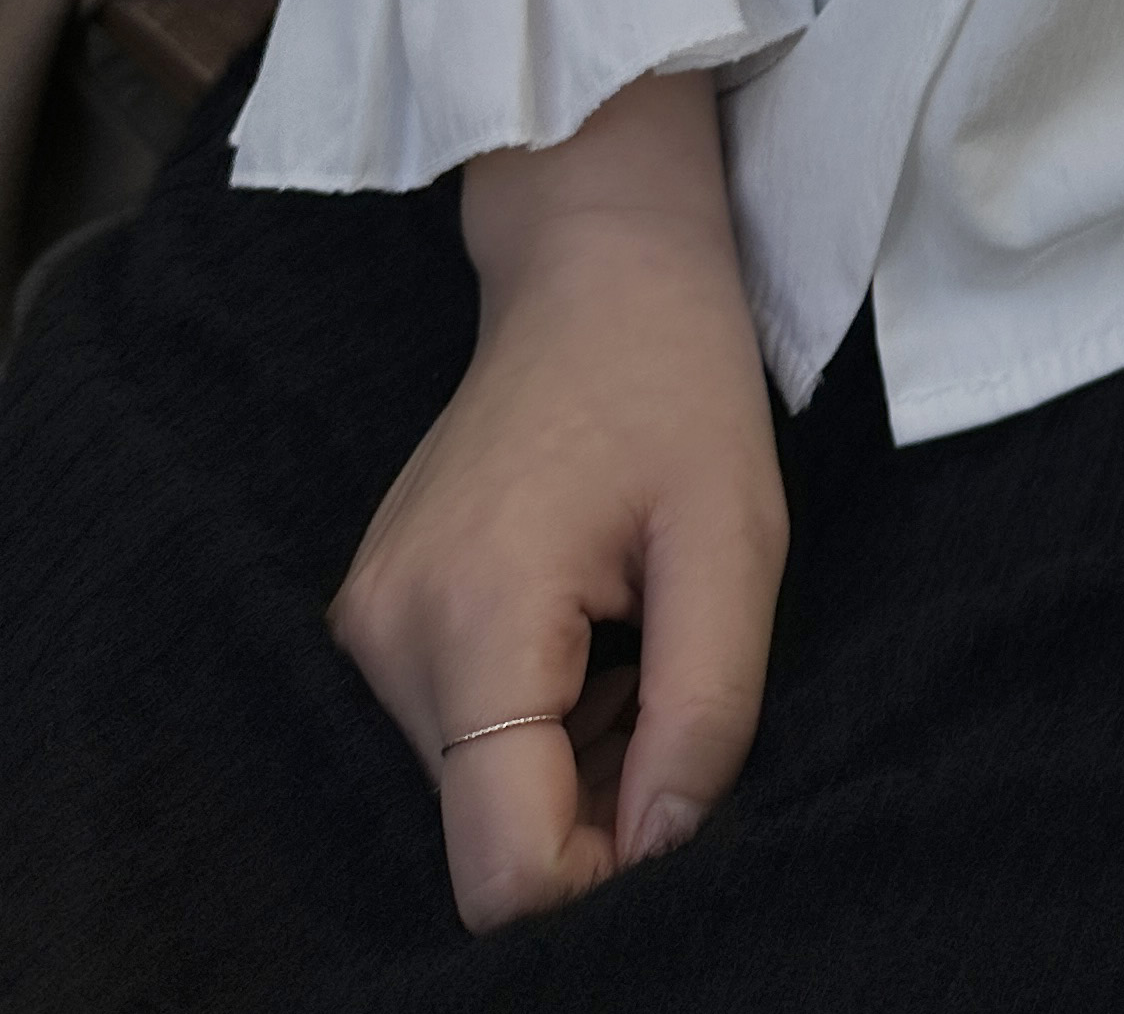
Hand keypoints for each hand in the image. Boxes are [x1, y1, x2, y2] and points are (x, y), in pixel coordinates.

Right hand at [329, 71, 787, 932]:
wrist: (595, 258)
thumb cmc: (677, 380)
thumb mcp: (736, 540)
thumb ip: (705, 712)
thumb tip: (660, 851)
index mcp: (474, 618)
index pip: (504, 867)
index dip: (601, 881)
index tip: (677, 802)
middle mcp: (388, 636)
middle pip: (489, 833)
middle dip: (596, 807)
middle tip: (674, 685)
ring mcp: (369, 623)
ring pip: (477, 789)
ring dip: (573, 757)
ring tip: (637, 633)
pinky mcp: (378, 611)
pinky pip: (462, 730)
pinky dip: (540, 714)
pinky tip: (595, 621)